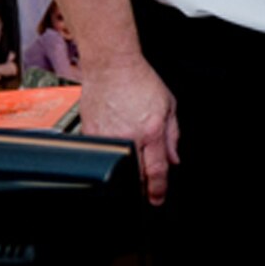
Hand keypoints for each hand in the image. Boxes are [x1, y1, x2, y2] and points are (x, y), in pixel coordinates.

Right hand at [78, 57, 180, 204]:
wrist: (111, 66)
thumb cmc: (140, 81)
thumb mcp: (168, 105)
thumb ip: (173, 135)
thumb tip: (174, 159)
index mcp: (151, 130)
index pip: (156, 171)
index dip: (158, 190)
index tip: (157, 199)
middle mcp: (129, 136)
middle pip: (136, 175)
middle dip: (143, 185)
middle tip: (148, 185)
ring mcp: (108, 137)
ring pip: (118, 168)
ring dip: (127, 172)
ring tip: (133, 162)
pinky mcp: (90, 134)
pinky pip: (102, 155)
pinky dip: (110, 157)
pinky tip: (116, 146)